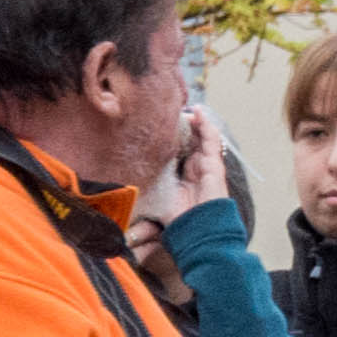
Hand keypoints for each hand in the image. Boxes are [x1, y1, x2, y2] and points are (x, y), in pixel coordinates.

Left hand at [146, 109, 232, 227]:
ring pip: (203, 138)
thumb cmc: (176, 219)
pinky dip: (206, 126)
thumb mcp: (156, 198)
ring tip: (188, 107)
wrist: (197, 229)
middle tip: (172, 111)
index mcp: (183, 176)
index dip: (172, 137)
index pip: (178, 151)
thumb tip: (122, 179)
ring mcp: (207, 166)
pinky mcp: (215, 165)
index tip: (159, 124)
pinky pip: (212, 141)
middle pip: (191, 141)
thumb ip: (146, 188)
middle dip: (184, 126)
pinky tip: (199, 114)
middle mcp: (196, 169)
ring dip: (197, 121)